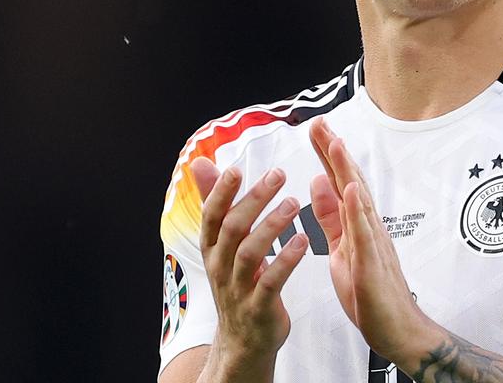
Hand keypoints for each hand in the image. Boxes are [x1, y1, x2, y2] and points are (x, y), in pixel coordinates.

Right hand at [190, 158, 308, 368]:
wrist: (242, 340)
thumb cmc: (236, 281)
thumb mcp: (221, 243)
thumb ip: (215, 201)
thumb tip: (199, 162)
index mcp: (211, 248)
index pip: (211, 215)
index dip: (221, 192)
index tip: (236, 168)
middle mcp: (220, 266)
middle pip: (232, 229)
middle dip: (254, 200)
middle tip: (278, 175)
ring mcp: (238, 289)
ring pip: (250, 253)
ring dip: (272, 225)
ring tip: (293, 204)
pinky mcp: (259, 307)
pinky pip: (272, 281)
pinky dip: (286, 260)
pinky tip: (303, 240)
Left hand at [308, 117, 435, 362]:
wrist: (397, 331)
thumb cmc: (370, 293)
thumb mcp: (340, 250)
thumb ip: (330, 218)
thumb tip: (317, 182)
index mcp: (356, 224)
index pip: (340, 182)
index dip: (327, 155)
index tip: (314, 128)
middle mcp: (368, 227)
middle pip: (350, 182)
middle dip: (334, 152)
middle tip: (319, 122)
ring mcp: (373, 243)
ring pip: (358, 200)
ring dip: (346, 171)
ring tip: (334, 143)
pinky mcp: (372, 265)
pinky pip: (364, 235)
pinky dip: (356, 211)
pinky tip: (350, 191)